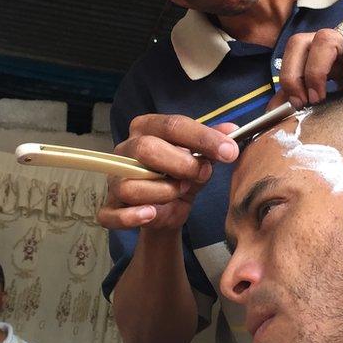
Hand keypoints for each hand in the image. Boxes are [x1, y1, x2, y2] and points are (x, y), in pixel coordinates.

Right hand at [97, 114, 238, 231]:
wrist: (166, 210)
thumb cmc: (180, 176)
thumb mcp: (200, 159)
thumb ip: (213, 144)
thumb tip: (232, 130)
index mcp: (147, 128)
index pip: (173, 125)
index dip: (203, 138)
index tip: (229, 151)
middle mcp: (126, 150)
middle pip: (146, 149)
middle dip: (181, 164)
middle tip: (201, 175)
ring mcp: (114, 179)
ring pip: (130, 184)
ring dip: (162, 192)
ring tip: (179, 193)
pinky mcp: (110, 207)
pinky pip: (112, 214)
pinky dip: (131, 217)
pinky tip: (151, 215)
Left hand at [270, 24, 342, 109]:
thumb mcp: (337, 106)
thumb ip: (309, 103)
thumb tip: (274, 110)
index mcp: (323, 60)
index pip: (291, 53)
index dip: (286, 77)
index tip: (294, 106)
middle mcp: (337, 48)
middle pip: (300, 40)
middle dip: (295, 72)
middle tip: (307, 100)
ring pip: (326, 36)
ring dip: (318, 68)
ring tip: (326, 95)